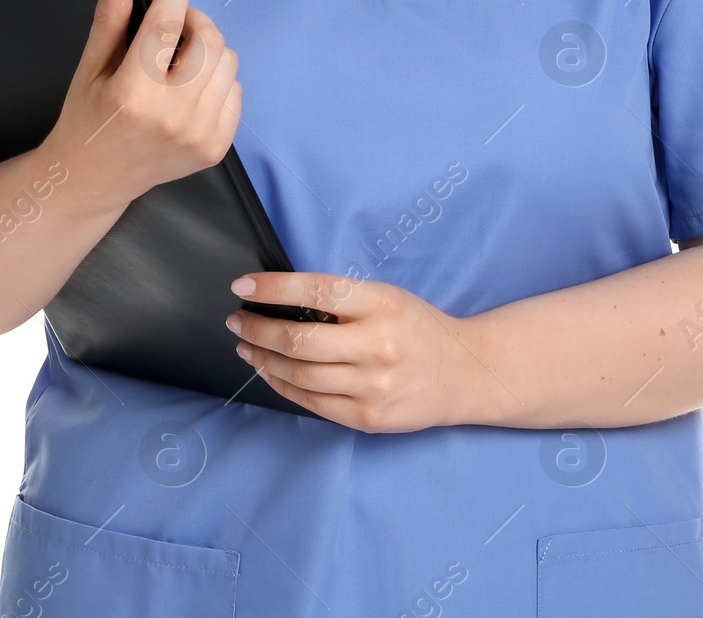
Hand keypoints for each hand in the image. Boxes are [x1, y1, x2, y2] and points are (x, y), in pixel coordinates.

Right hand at [44, 0, 241, 215]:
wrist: (93, 180)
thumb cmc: (87, 119)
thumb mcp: (90, 67)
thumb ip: (109, 19)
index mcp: (134, 93)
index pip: (166, 24)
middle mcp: (172, 115)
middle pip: (209, 41)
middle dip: (194, 20)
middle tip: (175, 24)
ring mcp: (199, 135)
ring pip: (228, 63)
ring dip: (208, 49)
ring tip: (181, 58)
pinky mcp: (216, 148)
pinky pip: (235, 92)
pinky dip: (218, 80)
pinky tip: (191, 87)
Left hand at [225, 272, 489, 431]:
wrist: (465, 373)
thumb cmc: (418, 328)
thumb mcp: (387, 297)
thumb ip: (342, 300)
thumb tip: (281, 300)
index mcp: (381, 304)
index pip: (315, 291)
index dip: (272, 288)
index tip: (243, 286)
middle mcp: (376, 345)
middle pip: (299, 340)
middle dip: (257, 330)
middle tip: (237, 320)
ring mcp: (371, 386)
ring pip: (299, 374)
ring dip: (263, 358)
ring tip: (247, 346)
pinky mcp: (367, 416)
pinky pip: (311, 403)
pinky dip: (283, 385)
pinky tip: (270, 372)